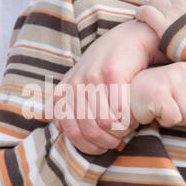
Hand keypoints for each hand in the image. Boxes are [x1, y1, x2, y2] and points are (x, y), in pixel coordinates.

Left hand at [53, 17, 165, 153]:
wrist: (128, 38)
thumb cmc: (105, 65)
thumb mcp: (79, 80)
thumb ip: (65, 100)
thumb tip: (50, 120)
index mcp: (64, 91)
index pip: (71, 132)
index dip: (90, 146)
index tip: (103, 146)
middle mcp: (75, 84)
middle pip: (89, 130)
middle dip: (107, 141)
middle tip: (120, 138)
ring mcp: (92, 77)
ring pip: (104, 122)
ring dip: (120, 131)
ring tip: (129, 126)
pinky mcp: (112, 72)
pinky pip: (118, 110)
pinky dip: (128, 119)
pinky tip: (134, 115)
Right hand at [129, 61, 185, 128]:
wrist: (126, 95)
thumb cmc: (159, 98)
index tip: (182, 104)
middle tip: (171, 108)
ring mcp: (172, 78)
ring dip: (176, 120)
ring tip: (162, 107)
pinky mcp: (159, 91)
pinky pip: (174, 119)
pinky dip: (163, 121)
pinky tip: (153, 110)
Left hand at [134, 0, 185, 40]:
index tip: (179, 3)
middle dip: (167, 4)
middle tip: (168, 16)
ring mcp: (173, 11)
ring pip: (155, 1)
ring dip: (154, 9)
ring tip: (153, 17)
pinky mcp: (163, 26)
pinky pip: (145, 12)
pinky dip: (142, 14)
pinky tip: (141, 18)